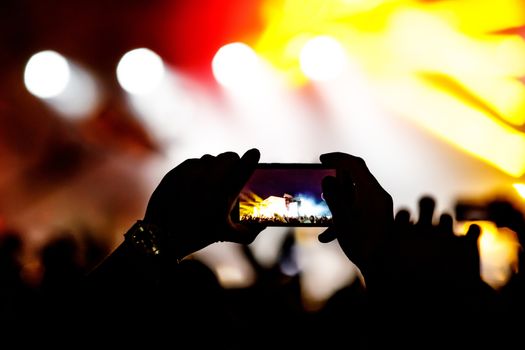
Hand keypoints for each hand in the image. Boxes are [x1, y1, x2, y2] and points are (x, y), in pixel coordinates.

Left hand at [143, 148, 265, 260]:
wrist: (162, 236)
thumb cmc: (198, 236)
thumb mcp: (228, 235)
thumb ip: (251, 231)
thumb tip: (264, 223)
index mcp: (225, 192)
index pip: (245, 165)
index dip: (252, 157)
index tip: (254, 153)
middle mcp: (209, 178)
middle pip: (229, 157)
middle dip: (233, 163)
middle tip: (232, 173)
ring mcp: (191, 173)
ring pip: (211, 158)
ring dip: (215, 166)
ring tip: (213, 180)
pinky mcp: (177, 171)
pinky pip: (194, 162)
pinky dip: (198, 169)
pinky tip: (197, 182)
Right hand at [318, 152, 393, 277]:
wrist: (382, 270)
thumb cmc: (362, 244)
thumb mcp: (342, 219)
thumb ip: (334, 196)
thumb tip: (327, 179)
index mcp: (372, 192)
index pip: (355, 164)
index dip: (337, 158)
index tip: (321, 159)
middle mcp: (378, 196)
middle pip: (355, 177)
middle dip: (335, 178)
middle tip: (320, 183)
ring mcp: (378, 207)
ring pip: (354, 193)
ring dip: (337, 198)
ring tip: (323, 208)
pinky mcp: (376, 218)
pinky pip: (357, 208)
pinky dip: (342, 213)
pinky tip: (327, 236)